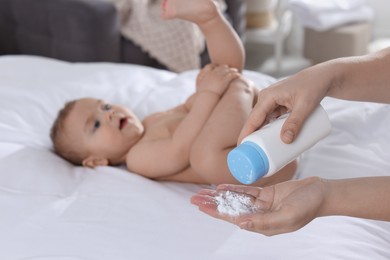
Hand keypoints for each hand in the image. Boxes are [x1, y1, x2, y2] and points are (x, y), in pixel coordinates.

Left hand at [191, 177, 325, 235]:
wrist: (321, 194)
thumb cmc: (307, 207)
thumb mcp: (287, 217)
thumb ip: (264, 223)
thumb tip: (240, 224)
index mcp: (262, 225)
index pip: (233, 218)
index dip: (216, 212)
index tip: (201, 206)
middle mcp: (259, 216)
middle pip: (230, 209)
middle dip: (212, 204)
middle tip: (194, 198)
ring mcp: (262, 205)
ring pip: (235, 200)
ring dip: (218, 196)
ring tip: (202, 193)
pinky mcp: (266, 194)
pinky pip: (246, 192)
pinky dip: (233, 189)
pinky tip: (220, 187)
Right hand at [196, 64, 239, 95]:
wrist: (206, 96)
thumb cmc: (204, 95)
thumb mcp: (201, 87)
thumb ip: (204, 84)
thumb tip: (206, 86)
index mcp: (208, 74)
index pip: (215, 68)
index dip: (220, 68)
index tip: (223, 68)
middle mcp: (214, 74)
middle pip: (222, 68)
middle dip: (227, 68)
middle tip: (231, 69)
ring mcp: (219, 76)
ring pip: (228, 71)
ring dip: (232, 70)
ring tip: (236, 71)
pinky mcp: (225, 80)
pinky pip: (232, 75)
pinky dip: (236, 75)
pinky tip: (239, 75)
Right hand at [238, 65, 330, 143]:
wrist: (322, 77)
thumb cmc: (313, 87)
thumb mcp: (305, 106)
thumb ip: (295, 122)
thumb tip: (285, 140)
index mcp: (268, 96)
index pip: (253, 118)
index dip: (246, 133)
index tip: (242, 147)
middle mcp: (266, 99)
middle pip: (256, 121)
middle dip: (253, 137)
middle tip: (252, 155)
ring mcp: (271, 102)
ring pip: (263, 122)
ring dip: (261, 135)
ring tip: (261, 151)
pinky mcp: (278, 105)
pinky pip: (270, 120)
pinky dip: (269, 130)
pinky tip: (270, 140)